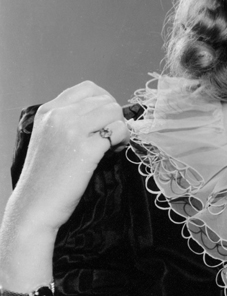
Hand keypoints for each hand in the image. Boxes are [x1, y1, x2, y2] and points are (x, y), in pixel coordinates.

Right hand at [8, 82, 130, 235]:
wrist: (34, 206)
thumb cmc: (47, 174)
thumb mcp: (50, 136)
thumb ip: (71, 119)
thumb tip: (108, 109)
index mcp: (48, 110)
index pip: (89, 88)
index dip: (104, 103)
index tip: (103, 121)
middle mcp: (58, 116)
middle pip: (106, 100)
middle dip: (114, 118)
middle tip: (110, 138)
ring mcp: (72, 130)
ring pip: (115, 111)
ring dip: (121, 128)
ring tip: (112, 145)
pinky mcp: (86, 149)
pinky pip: (119, 130)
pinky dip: (123, 140)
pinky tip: (112, 153)